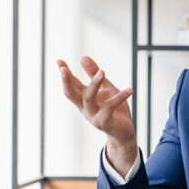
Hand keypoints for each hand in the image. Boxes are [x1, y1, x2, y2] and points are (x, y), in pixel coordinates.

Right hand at [56, 56, 136, 175]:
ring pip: (88, 99)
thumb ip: (94, 74)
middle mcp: (85, 108)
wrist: (124, 132)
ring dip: (94, 84)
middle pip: (71, 94)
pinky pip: (110, 107)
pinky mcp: (105, 122)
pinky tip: (130, 89)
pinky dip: (120, 97)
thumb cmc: (114, 109)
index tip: (58, 61)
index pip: (71, 85)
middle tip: (63, 69)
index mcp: (84, 100)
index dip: (65, 74)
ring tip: (103, 71)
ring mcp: (93, 116)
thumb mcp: (106, 89)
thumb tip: (83, 57)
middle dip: (66, 81)